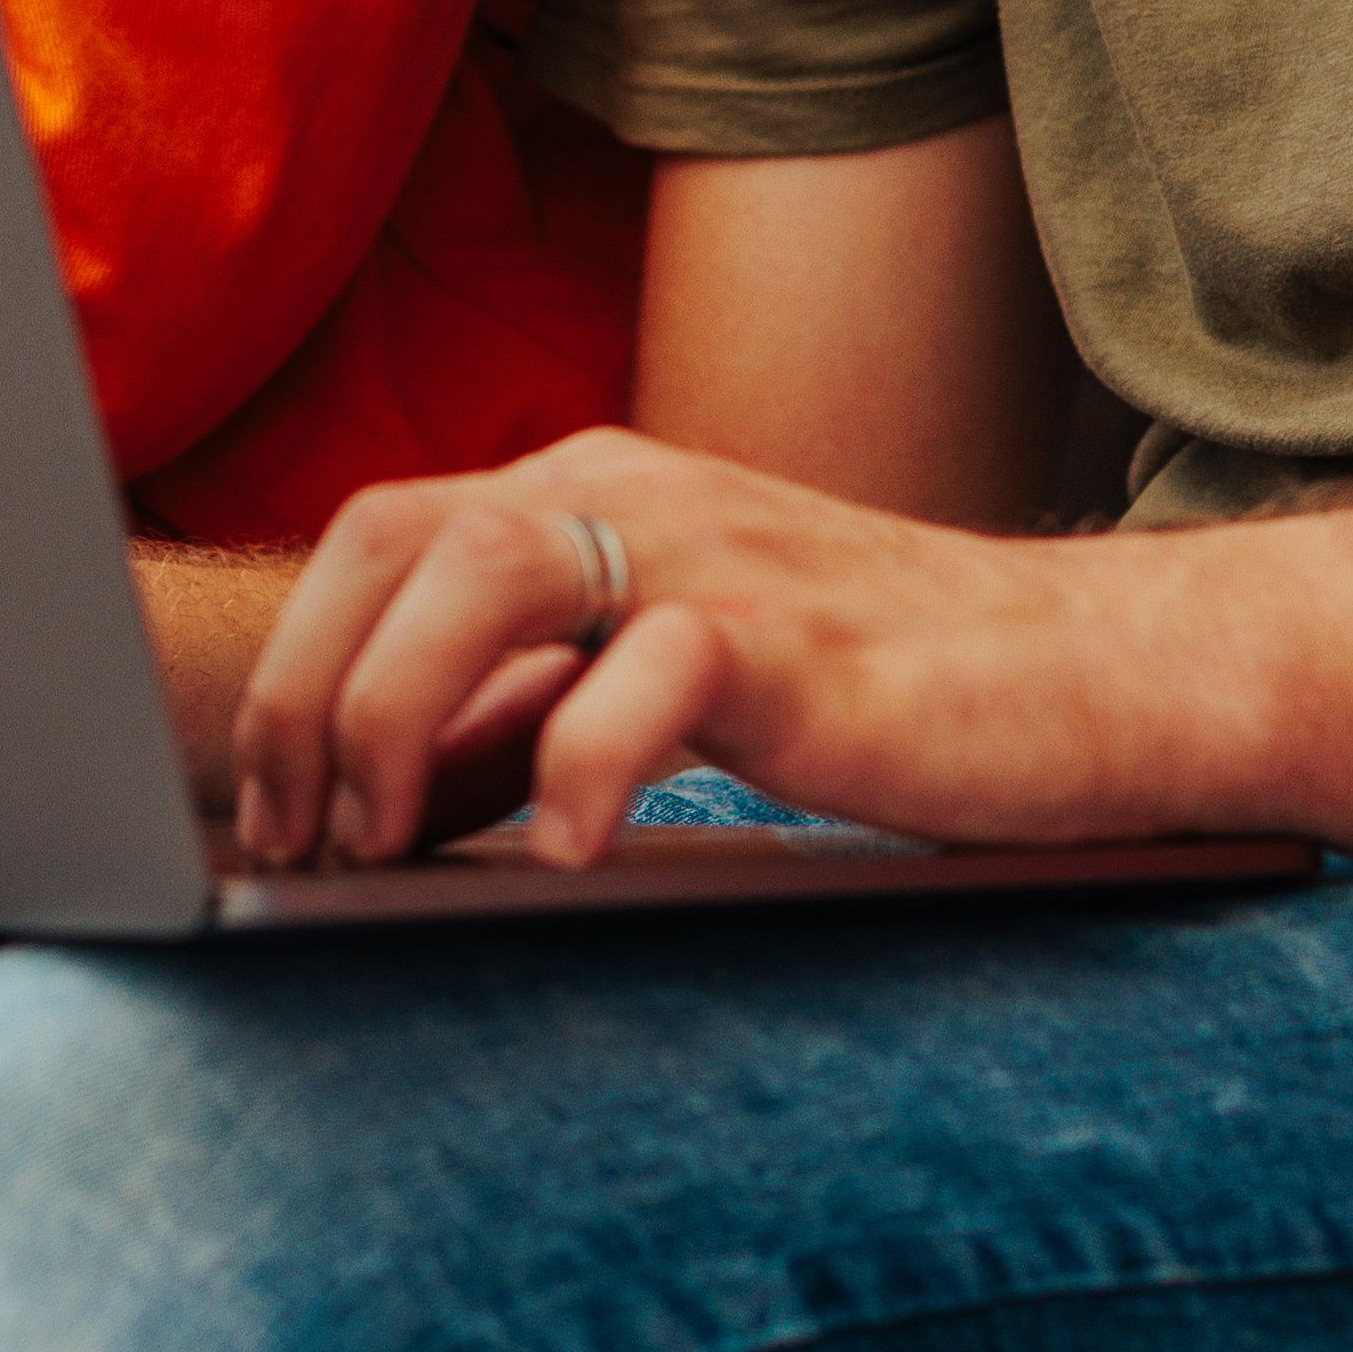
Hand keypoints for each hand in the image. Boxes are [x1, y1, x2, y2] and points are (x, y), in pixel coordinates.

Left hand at [221, 425, 1223, 871]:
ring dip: (396, 714)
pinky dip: (576, 767)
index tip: (270, 813)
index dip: (291, 670)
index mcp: (584, 494)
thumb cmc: (871, 688)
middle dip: (307, 696)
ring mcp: (709, 552)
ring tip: (388, 842)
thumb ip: (528, 712)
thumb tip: (382, 802)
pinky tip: (563, 858)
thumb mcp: (662, 678)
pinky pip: (647, 674)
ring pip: (483, 571)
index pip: (372, 537)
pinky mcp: (791, 634)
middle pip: (387, 539)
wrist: (1082, 675)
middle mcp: (627, 493)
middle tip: (302, 842)